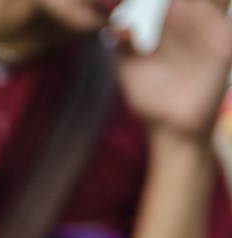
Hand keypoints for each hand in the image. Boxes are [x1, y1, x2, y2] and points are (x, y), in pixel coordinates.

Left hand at [113, 0, 231, 140]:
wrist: (170, 127)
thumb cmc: (150, 98)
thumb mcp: (130, 68)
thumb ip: (123, 45)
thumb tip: (116, 28)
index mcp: (174, 22)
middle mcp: (195, 22)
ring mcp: (212, 31)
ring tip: (194, 1)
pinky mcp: (224, 47)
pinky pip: (225, 20)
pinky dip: (220, 7)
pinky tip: (209, 8)